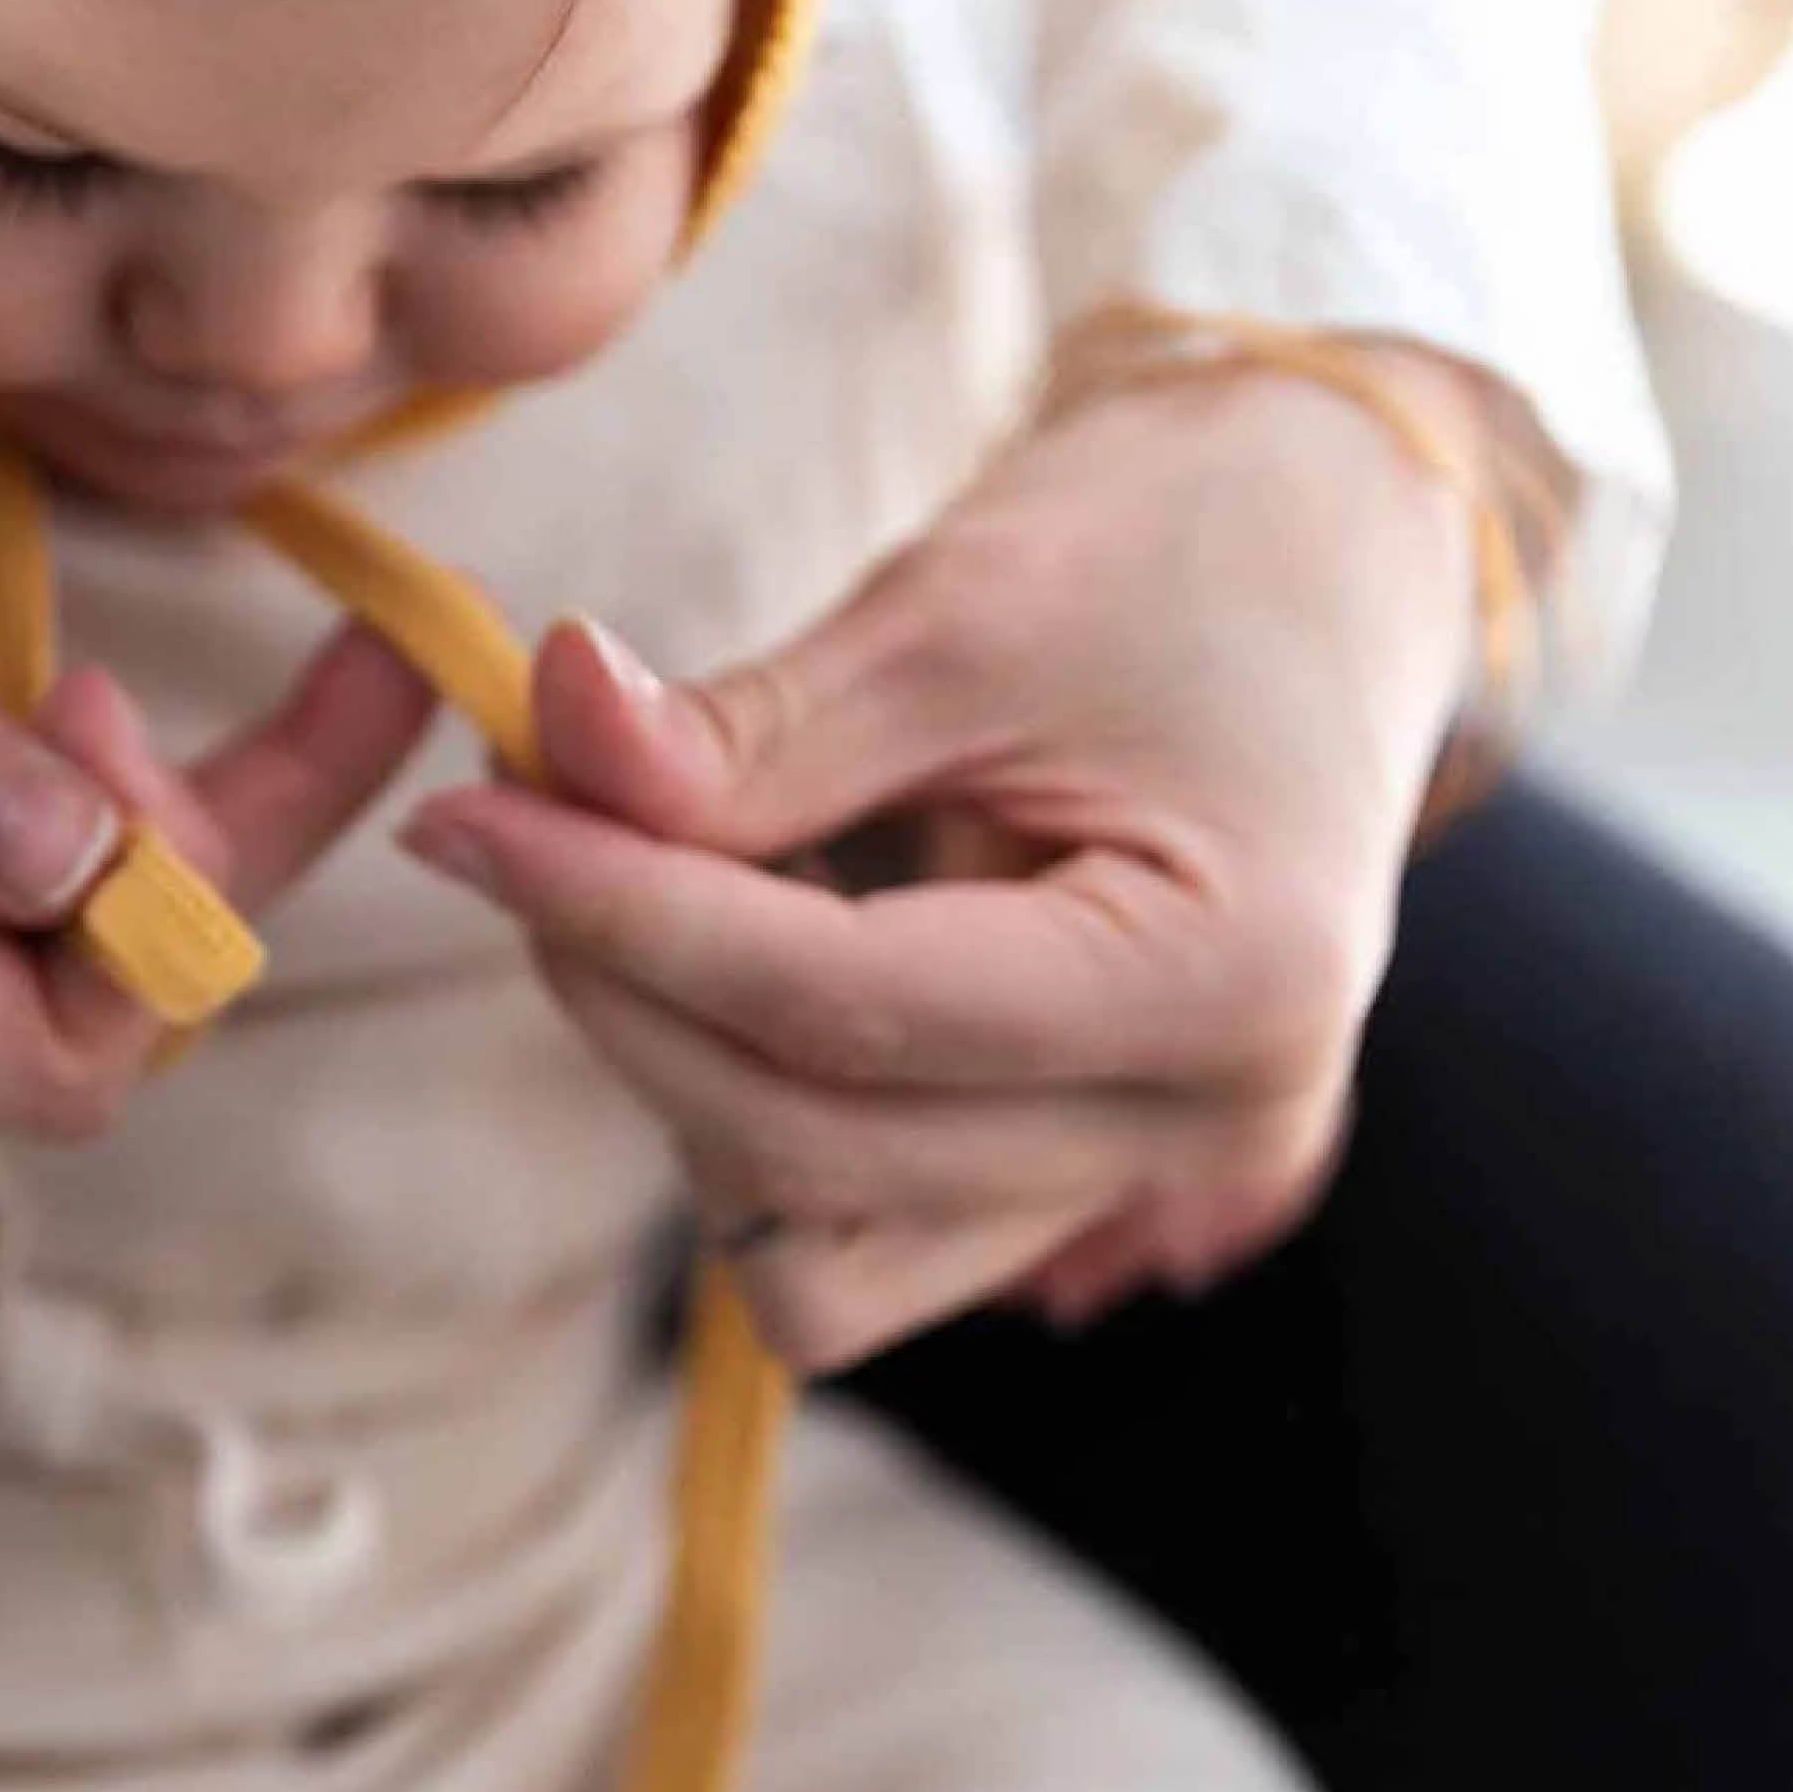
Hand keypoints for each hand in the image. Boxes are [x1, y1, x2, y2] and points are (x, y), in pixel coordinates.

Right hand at [0, 214, 415, 1135]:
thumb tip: (98, 864)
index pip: (43, 1056)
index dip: (171, 913)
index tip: (120, 690)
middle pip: (46, 1014)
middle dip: (202, 867)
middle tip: (294, 661)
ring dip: (119, 834)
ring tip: (152, 664)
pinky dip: (12, 806)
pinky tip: (44, 693)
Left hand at [402, 354, 1491, 1367]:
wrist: (1332, 548)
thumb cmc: (1176, 543)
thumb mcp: (958, 610)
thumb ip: (748, 728)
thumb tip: (541, 735)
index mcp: (1228, 981)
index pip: (846, 1013)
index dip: (622, 916)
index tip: (460, 820)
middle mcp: (1211, 1127)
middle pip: (814, 1154)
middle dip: (626, 987)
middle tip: (518, 810)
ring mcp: (1157, 1177)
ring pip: (824, 1248)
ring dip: (687, 1079)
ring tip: (657, 875)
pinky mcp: (1083, 1173)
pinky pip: (869, 1228)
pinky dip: (762, 1113)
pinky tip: (750, 942)